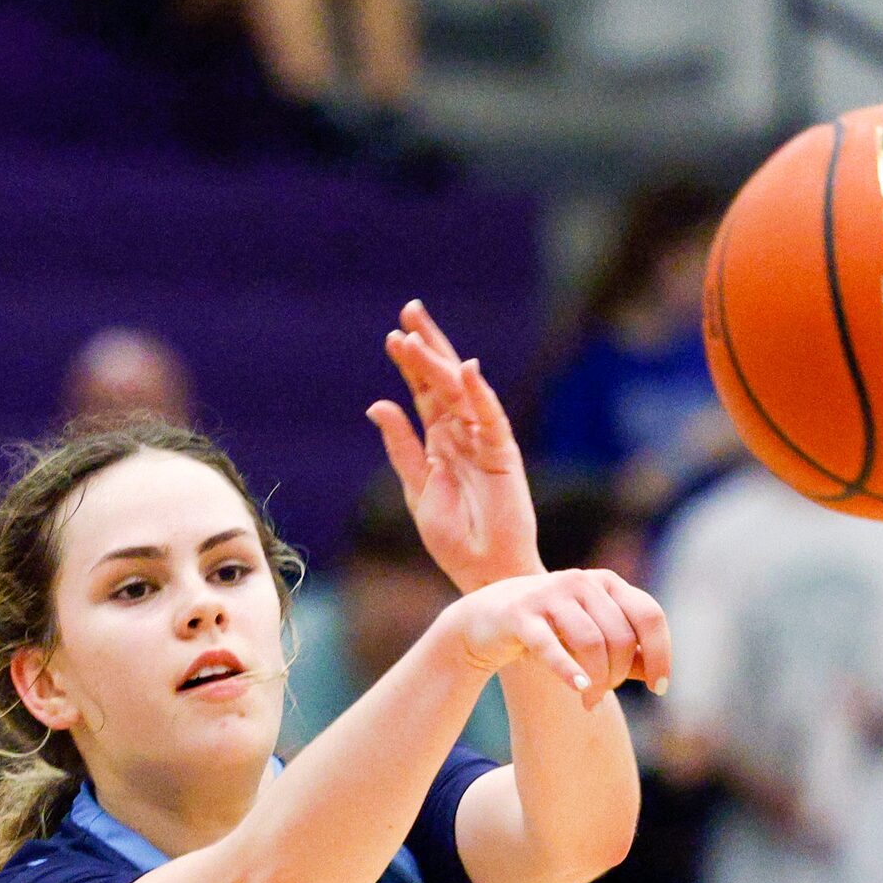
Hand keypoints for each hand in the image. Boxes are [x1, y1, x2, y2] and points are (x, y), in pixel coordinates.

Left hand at [367, 300, 538, 591]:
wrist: (482, 570)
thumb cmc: (453, 536)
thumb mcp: (416, 486)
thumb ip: (400, 445)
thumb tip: (377, 404)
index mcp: (441, 441)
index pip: (425, 393)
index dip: (412, 364)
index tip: (394, 335)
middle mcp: (463, 434)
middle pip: (445, 381)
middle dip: (428, 347)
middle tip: (409, 312)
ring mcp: (485, 441)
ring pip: (462, 393)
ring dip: (441, 364)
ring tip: (418, 336)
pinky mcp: (504, 456)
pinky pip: (492, 419)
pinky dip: (481, 395)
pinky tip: (468, 370)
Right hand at [440, 565, 669, 706]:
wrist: (483, 621)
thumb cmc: (546, 631)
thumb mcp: (588, 638)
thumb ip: (623, 653)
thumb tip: (656, 674)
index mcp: (606, 583)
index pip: (649, 616)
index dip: (661, 654)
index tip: (659, 688)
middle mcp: (581, 582)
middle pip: (620, 636)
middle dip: (618, 675)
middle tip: (603, 696)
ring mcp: (549, 594)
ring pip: (591, 642)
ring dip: (596, 681)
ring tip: (589, 701)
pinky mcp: (520, 615)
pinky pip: (551, 645)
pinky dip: (569, 670)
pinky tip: (580, 689)